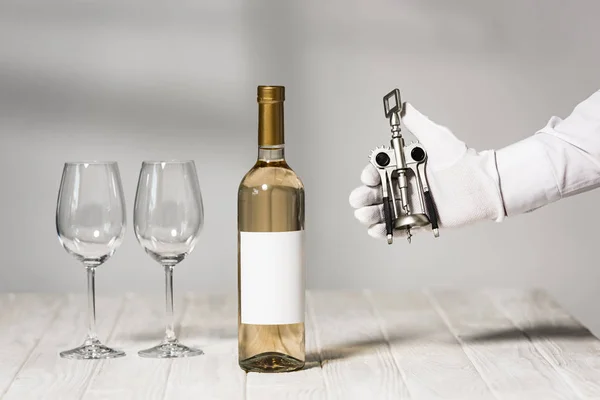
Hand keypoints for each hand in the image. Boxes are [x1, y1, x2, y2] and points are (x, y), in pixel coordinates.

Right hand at [349, 102, 505, 239]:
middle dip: (363, 196)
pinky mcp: (420, 222)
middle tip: (360, 199)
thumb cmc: (463, 162)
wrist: (483, 187)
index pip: (379, 171)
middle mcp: (406, 186)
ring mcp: (412, 205)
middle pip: (376, 193)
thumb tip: (403, 106)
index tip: (368, 177)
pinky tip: (376, 229)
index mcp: (406, 167)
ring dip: (370, 214)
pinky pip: (398, 228)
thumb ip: (418, 123)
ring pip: (382, 211)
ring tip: (365, 215)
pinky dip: (384, 231)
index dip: (369, 174)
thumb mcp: (437, 138)